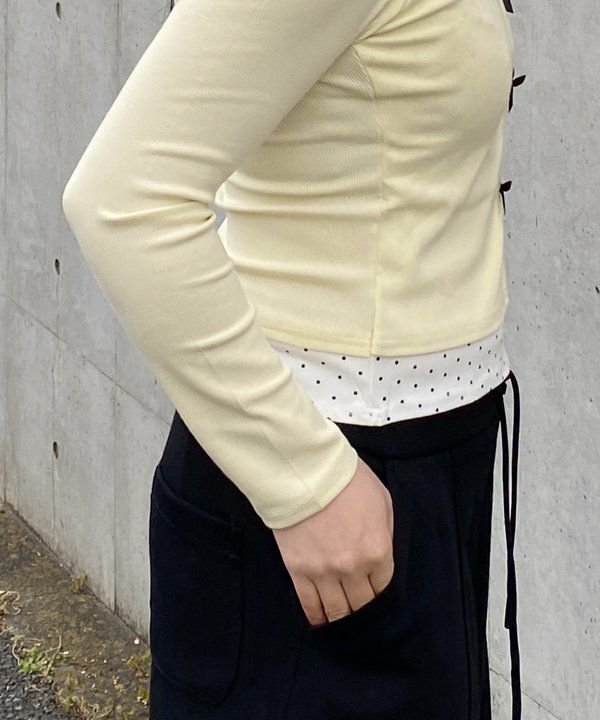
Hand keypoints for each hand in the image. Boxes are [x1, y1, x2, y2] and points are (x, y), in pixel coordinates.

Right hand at [272, 455, 393, 625]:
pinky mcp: (298, 570)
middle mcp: (353, 568)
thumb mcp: (382, 500)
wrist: (306, 472)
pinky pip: (308, 603)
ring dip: (340, 618)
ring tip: (339, 619)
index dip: (379, 593)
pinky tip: (318, 621)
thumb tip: (381, 553)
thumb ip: (386, 531)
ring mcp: (324, 572)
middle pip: (361, 604)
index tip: (374, 593)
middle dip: (361, 609)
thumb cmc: (346, 480)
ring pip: (336, 610)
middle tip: (358, 609)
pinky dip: (315, 615)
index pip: (383, 588)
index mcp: (378, 551)